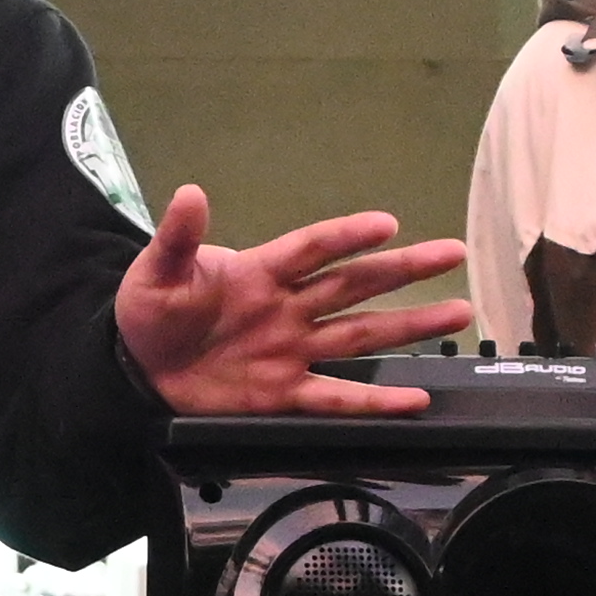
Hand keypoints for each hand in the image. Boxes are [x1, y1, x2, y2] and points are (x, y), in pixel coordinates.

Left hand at [114, 189, 468, 415]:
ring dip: (410, 325)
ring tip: (458, 313)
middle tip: (452, 253)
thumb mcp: (156, 272)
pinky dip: (376, 402)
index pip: (312, 248)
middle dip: (404, 269)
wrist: (137, 371)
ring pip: (361, 335)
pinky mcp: (283, 394)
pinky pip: (336, 398)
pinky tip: (416, 399)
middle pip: (355, 284)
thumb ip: (177, 239)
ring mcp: (292, 351)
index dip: (347, 236)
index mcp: (260, 272)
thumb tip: (189, 193)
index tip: (387, 224)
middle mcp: (288, 308)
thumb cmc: (152, 312)